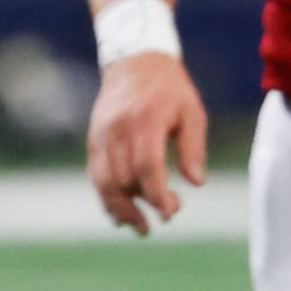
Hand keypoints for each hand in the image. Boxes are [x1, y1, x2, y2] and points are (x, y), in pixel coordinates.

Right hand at [86, 54, 208, 236]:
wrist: (134, 62)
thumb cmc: (170, 89)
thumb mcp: (192, 112)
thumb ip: (193, 148)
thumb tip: (196, 183)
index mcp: (145, 120)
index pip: (147, 166)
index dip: (158, 194)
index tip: (171, 212)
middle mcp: (118, 129)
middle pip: (124, 179)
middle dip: (143, 205)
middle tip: (168, 217)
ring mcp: (101, 136)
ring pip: (104, 182)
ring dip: (120, 209)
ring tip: (139, 228)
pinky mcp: (93, 140)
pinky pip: (96, 175)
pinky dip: (107, 197)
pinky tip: (121, 213)